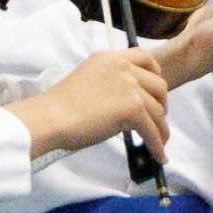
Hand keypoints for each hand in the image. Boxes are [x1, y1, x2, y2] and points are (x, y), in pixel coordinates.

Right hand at [13, 47, 168, 158]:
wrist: (50, 118)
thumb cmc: (61, 106)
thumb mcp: (88, 79)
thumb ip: (111, 81)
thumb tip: (131, 100)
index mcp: (111, 57)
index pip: (144, 57)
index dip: (156, 73)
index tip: (156, 89)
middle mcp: (123, 67)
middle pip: (158, 85)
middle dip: (162, 104)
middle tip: (157, 119)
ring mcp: (130, 86)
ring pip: (157, 110)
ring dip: (161, 128)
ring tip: (160, 142)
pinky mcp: (132, 108)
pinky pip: (152, 129)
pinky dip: (157, 144)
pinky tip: (158, 155)